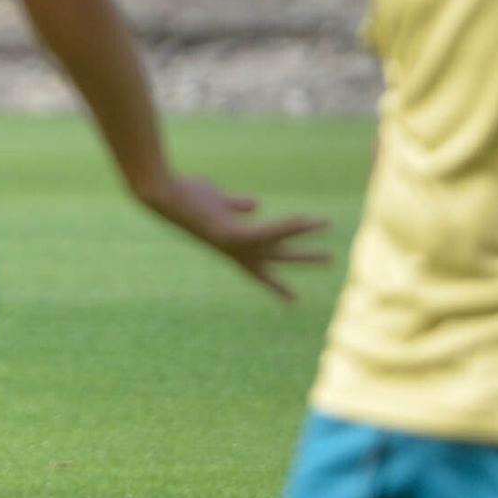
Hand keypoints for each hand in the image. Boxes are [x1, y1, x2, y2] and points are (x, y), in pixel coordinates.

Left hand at [137, 172, 329, 300]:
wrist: (165, 195)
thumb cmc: (187, 196)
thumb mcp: (217, 201)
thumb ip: (237, 206)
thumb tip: (256, 205)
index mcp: (232, 245)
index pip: (259, 270)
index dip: (277, 284)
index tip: (294, 301)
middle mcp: (235, 249)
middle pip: (277, 258)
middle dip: (304, 259)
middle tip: (332, 259)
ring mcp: (234, 244)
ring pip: (278, 242)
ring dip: (304, 232)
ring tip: (328, 222)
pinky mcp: (232, 234)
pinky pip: (268, 231)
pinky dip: (288, 226)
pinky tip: (307, 219)